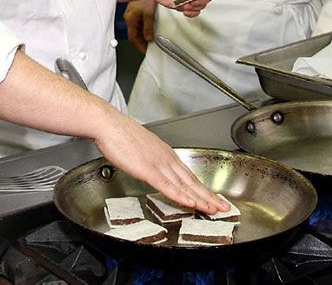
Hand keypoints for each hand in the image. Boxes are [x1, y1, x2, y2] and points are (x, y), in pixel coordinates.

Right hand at [94, 109, 228, 214]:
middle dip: (209, 196)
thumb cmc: (120, 134)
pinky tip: (190, 203)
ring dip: (201, 198)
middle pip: (191, 180)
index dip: (201, 188)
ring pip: (184, 185)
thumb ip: (149, 159)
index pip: (188, 174)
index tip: (212, 197)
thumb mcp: (141, 147)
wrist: (108, 123)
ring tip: (214, 209)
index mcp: (165, 153)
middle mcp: (166, 158)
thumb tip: (151, 167)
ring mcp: (158, 163)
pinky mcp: (148, 169)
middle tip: (223, 207)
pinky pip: (167, 186)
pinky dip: (181, 195)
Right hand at [123, 0, 155, 52]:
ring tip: (151, 42)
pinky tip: (152, 30)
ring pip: (137, 29)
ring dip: (144, 36)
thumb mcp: (148, 12)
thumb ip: (148, 26)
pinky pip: (140, 24)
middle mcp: (130, 17)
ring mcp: (133, 14)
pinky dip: (146, 29)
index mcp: (130, 18)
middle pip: (134, 35)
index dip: (139, 46)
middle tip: (148, 49)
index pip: (133, 37)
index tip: (145, 52)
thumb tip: (149, 38)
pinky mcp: (137, 11)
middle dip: (141, 43)